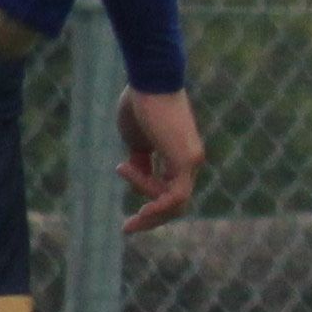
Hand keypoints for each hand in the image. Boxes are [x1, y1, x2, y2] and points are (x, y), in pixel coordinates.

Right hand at [118, 87, 203, 233]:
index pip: (169, 190)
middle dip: (151, 218)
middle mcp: (191, 160)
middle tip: (127, 229)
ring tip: (126, 195)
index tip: (120, 177)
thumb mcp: (136, 139)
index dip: (145, 196)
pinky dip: (158, 206)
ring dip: (149, 210)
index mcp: (179, 155)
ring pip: (174, 202)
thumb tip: (135, 174)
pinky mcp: (186, 160)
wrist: (149, 83)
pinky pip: (176, 196)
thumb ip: (139, 160)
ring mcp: (191, 161)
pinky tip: (143, 210)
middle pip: (176, 203)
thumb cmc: (140, 105)